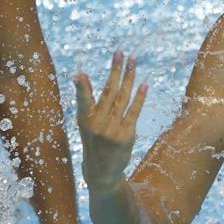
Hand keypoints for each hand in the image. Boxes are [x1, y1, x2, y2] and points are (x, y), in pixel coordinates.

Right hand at [72, 52, 146, 192]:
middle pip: (109, 92)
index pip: (84, 101)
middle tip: (120, 52)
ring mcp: (113, 130)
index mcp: (85, 120)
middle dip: (115, 70)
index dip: (82, 87)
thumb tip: (79, 75)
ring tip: (133, 60)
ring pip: (123, 98)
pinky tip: (144, 83)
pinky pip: (134, 112)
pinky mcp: (127, 135)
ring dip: (129, 77)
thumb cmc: (93, 142)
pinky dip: (139, 97)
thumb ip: (87, 102)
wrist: (102, 172)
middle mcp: (98, 125)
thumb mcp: (85, 124)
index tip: (79, 74)